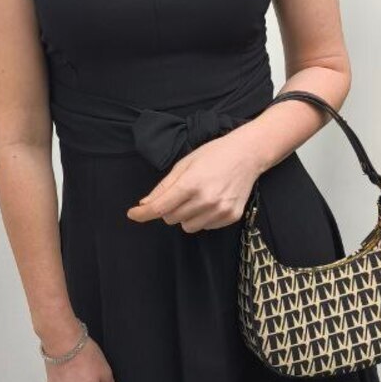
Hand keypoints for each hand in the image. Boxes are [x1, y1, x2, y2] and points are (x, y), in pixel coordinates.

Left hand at [125, 129, 262, 233]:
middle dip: (169, 208)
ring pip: (187, 226)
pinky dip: (203, 217)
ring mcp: (220, 211)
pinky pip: (205, 227)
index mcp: (191, 184)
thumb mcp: (184, 164)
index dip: (142, 214)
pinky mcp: (231, 217)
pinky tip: (212, 200)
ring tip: (198, 196)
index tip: (132, 215)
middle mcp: (206, 200)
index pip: (159, 208)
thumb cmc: (214, 155)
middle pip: (170, 218)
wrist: (248, 154)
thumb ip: (164, 187)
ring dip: (185, 215)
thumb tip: (145, 204)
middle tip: (181, 193)